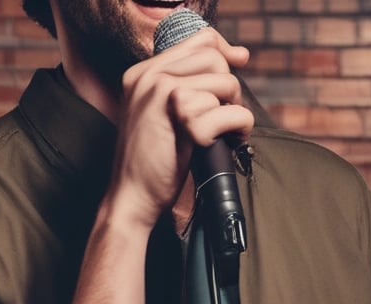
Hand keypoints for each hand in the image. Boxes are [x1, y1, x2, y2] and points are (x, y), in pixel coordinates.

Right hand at [103, 28, 252, 228]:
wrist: (130, 197)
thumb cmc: (149, 160)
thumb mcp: (156, 111)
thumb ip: (183, 83)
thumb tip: (239, 55)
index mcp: (142, 73)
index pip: (197, 40)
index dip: (224, 49)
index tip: (240, 60)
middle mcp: (149, 78)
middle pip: (214, 59)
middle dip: (229, 88)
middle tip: (224, 114)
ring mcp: (163, 96)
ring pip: (226, 84)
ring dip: (234, 110)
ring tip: (224, 132)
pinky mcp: (182, 120)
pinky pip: (231, 113)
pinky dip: (239, 129)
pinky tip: (229, 142)